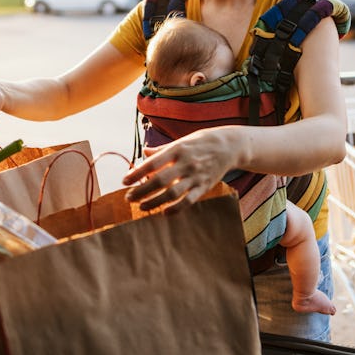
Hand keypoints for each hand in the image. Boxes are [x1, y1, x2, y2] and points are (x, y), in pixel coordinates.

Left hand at [122, 127, 239, 213]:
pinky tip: (164, 212)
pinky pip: (188, 201)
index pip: (153, 163)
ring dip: (155, 201)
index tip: (125, 181)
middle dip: (142, 191)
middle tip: (129, 197)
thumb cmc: (201, 142)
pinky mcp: (204, 187)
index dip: (137, 173)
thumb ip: (162, 150)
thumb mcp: (181, 141)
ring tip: (142, 206)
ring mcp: (195, 176)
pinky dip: (175, 209)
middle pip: (159, 181)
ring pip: (172, 193)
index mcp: (177, 149)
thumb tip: (144, 153)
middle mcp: (186, 163)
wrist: (229, 146)